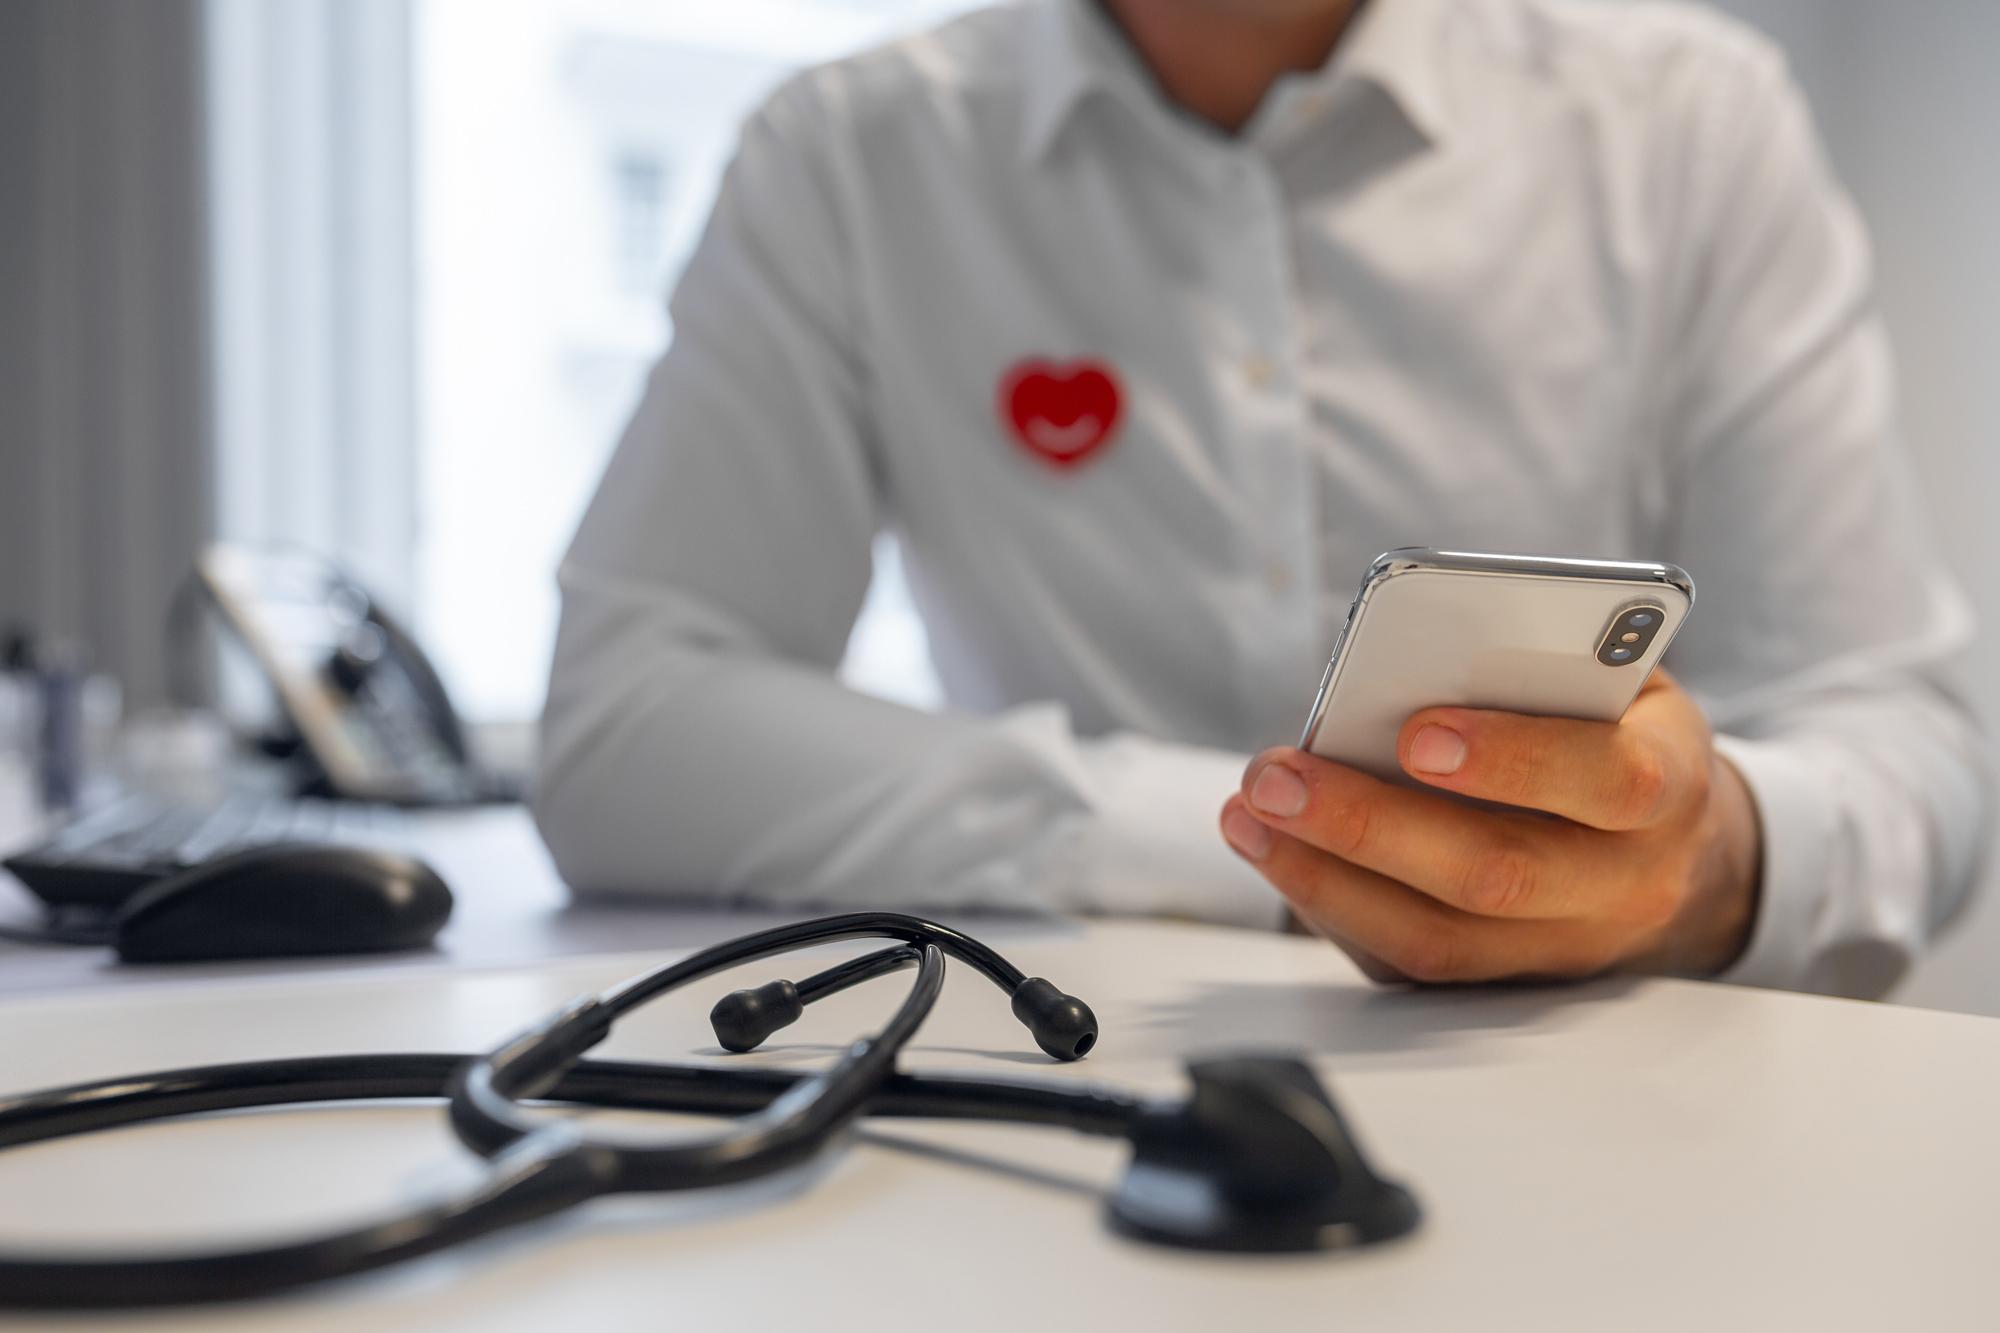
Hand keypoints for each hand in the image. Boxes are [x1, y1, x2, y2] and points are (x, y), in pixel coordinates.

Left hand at [1219, 672, 1761, 983]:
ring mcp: (1564, 948)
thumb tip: (1412, 652)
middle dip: (1371, 826)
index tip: (1417, 734)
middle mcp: (1625, 884)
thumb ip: (1537, 660)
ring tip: (1251, 814)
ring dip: (1327, 878)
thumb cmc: (1616, 730)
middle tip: (1275, 777)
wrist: (1670, 845)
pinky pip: (1406, 964)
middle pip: (1496, 876)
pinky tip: (1276, 852)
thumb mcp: (1610, 676)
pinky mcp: (1501, 982)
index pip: (1608, 781)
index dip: (1515, 760)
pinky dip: (1330, 908)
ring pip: (1439, 940)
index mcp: (1669, 787)